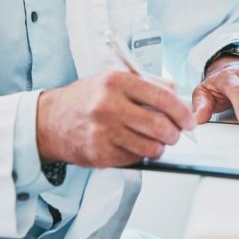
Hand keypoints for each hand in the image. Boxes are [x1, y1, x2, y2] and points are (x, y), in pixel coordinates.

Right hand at [36, 71, 195, 167]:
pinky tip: (132, 146)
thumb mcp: (113, 79)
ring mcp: (103, 132)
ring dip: (159, 147)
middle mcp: (108, 105)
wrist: (49, 121)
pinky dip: (139, 155)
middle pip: (160, 125)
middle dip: (175, 134)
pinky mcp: (99, 154)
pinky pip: (134, 159)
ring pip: (150, 147)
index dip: (181, 112)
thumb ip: (147, 84)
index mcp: (116, 81)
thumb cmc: (86, 99)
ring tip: (155, 142)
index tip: (189, 120)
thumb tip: (178, 98)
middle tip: (175, 134)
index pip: (163, 97)